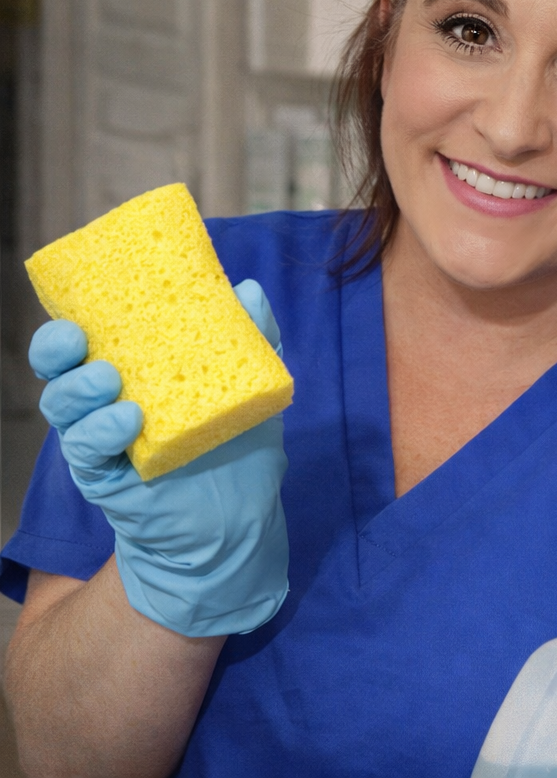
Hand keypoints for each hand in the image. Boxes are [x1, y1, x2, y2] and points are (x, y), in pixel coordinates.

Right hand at [29, 279, 289, 637]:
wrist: (240, 516)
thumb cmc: (238, 443)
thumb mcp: (250, 385)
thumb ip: (251, 337)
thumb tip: (247, 289)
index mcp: (132, 373)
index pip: (87, 341)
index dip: (71, 322)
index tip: (80, 307)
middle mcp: (105, 404)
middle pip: (59, 370)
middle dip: (56, 350)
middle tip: (78, 339)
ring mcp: (101, 441)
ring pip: (64, 409)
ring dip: (79, 390)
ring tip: (109, 380)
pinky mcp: (105, 477)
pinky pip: (85, 452)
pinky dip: (99, 433)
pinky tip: (126, 421)